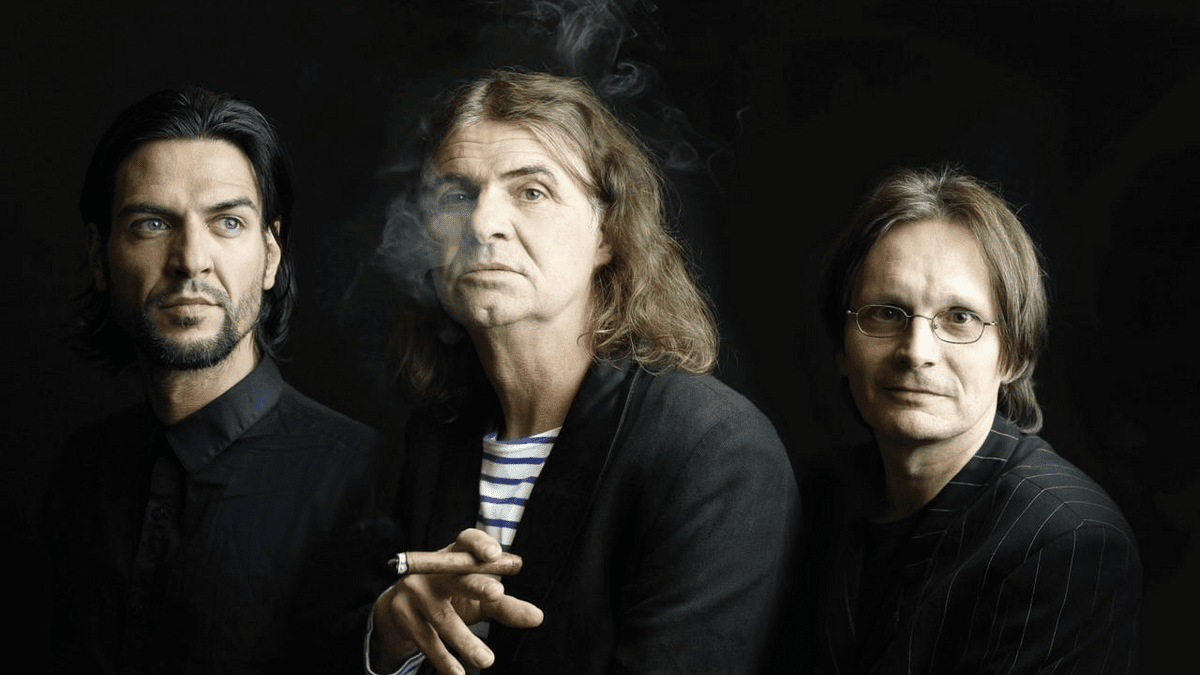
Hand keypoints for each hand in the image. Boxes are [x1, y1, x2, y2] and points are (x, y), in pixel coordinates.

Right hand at [370, 529, 543, 674]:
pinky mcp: (403, 614)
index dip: (480, 544)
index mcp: (455, 555)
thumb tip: (537, 617)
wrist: (401, 611)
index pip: (468, 540)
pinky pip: (427, 639)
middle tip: (497, 593)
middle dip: (476, 585)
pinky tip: (458, 673)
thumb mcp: (478, 597)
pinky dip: (444, 658)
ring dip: (466, 641)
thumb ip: (505, 605)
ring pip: (444, 618)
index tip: (495, 554)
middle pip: (457, 577)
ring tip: (487, 660)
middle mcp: (433, 568)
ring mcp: (414, 590)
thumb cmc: (451, 598)